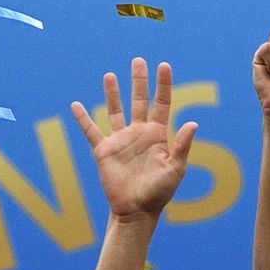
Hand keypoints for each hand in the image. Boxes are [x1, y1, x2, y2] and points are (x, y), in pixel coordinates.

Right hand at [71, 59, 198, 220]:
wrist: (137, 210)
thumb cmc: (160, 192)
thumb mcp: (175, 169)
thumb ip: (183, 146)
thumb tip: (193, 123)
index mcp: (159, 135)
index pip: (163, 104)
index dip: (164, 85)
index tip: (164, 66)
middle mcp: (139, 133)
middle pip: (139, 101)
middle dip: (140, 81)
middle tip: (139, 60)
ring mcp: (121, 140)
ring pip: (115, 110)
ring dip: (113, 93)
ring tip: (110, 75)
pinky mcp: (104, 150)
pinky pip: (91, 131)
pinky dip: (83, 119)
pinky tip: (76, 105)